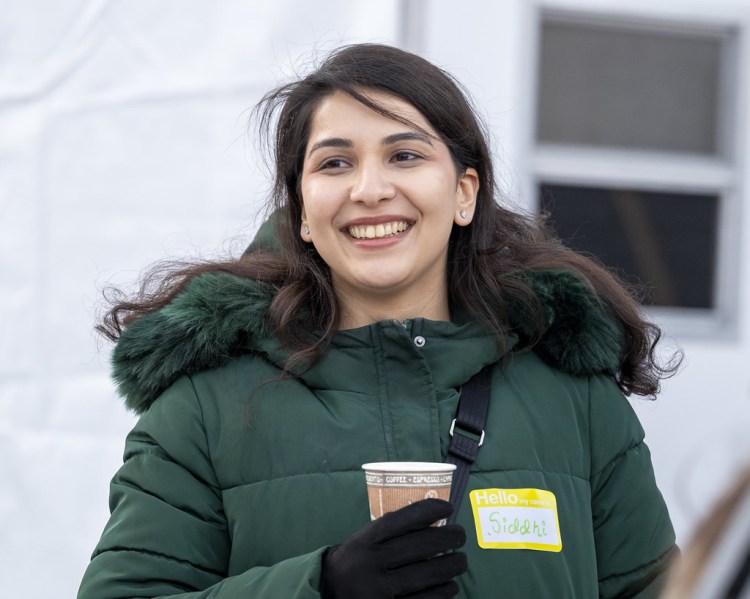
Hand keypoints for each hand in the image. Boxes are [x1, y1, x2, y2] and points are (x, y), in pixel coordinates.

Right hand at [320, 498, 466, 597]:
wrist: (328, 596)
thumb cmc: (355, 563)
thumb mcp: (362, 542)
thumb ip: (388, 532)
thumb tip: (431, 520)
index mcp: (363, 542)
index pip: (401, 520)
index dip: (428, 510)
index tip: (448, 507)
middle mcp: (370, 564)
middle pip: (420, 546)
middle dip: (448, 538)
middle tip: (461, 535)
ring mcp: (379, 591)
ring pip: (428, 575)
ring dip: (451, 566)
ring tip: (460, 561)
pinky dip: (443, 592)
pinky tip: (450, 586)